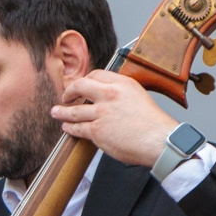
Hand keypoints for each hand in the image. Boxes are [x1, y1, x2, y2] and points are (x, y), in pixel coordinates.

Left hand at [53, 70, 182, 168]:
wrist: (159, 140)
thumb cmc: (153, 123)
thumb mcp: (138, 97)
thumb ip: (122, 94)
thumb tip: (108, 97)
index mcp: (123, 84)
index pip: (96, 75)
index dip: (85, 81)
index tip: (80, 86)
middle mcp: (110, 94)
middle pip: (80, 86)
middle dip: (69, 91)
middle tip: (65, 97)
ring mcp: (102, 112)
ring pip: (74, 110)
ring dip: (62, 111)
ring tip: (56, 112)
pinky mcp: (97, 130)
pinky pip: (77, 127)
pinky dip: (70, 127)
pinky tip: (67, 127)